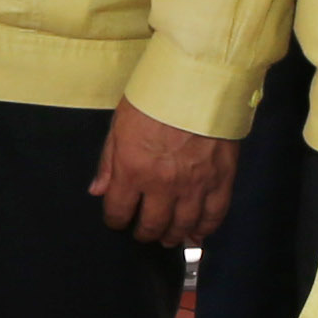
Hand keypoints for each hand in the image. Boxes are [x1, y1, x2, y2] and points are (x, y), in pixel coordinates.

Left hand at [88, 104, 235, 247]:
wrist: (198, 80)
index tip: (117, 220)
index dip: (115, 220)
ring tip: (169, 238)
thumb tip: (97, 191)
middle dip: (144, 233)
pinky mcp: (221, 180)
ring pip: (183, 226)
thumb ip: (108, 161)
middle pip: (152, 225)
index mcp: (133, 170)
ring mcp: (194, 185)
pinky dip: (205, 229)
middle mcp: (163, 185)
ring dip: (173, 236)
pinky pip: (214, 215)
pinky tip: (198, 233)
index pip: (119, 211)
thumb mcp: (120, 124)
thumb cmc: (154, 97)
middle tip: (143, 233)